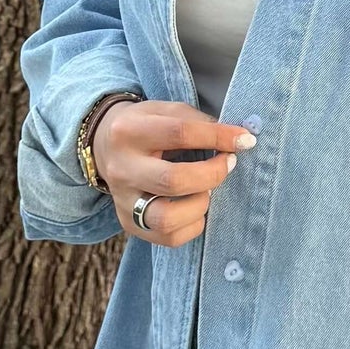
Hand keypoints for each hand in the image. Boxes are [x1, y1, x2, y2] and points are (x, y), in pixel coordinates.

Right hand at [93, 98, 256, 246]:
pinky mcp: (128, 225)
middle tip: (228, 163)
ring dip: (200, 204)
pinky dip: (193, 223)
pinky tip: (195, 206)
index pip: (180, 133)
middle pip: (173, 180)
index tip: (245, 140)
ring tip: (206, 190)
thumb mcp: (166, 111)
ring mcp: (123, 201)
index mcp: (129, 132)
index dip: (219, 137)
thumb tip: (239, 140)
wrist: (104, 146)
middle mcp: (122, 169)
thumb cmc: (146, 127)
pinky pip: (170, 237)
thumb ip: (200, 122)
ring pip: (167, 218)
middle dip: (212, 174)